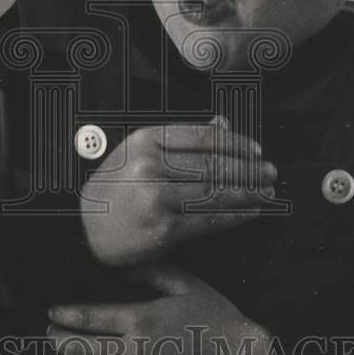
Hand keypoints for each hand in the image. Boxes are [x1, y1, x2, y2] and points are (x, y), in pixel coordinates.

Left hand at [47, 263, 270, 354]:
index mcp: (141, 319)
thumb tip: (120, 271)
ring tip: (61, 349)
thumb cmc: (213, 315)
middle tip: (49, 331)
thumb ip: (149, 273)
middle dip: (62, 340)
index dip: (67, 315)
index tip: (52, 311)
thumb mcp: (183, 284)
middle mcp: (135, 349)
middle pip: (84, 350)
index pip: (92, 318)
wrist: (238, 353)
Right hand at [80, 116, 275, 266]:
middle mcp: (151, 166)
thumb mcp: (139, 152)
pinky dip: (235, 215)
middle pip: (212, 165)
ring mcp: (157, 198)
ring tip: (267, 191)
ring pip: (214, 192)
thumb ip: (181, 139)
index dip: (234, 143)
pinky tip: (250, 211)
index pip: (201, 137)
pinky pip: (208, 220)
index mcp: (146, 140)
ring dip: (248, 192)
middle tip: (270, 171)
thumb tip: (224, 124)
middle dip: (248, 169)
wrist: (82, 228)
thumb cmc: (115, 188)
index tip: (256, 149)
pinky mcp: (163, 229)